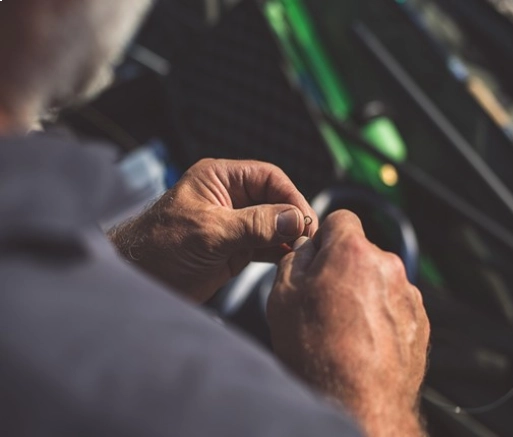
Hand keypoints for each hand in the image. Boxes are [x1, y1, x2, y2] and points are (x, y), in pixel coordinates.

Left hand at [109, 159, 317, 301]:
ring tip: (301, 250)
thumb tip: (295, 218)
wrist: (138, 280)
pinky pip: (265, 244)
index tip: (305, 219)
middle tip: (307, 238)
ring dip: (288, 235)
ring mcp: (233, 223)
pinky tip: (289, 258)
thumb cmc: (160, 247)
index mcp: (219, 179)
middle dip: (292, 217)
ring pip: (273, 223)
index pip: (268, 177)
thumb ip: (254, 224)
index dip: (290, 195)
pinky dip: (278, 250)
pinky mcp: (233, 248)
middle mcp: (229, 197)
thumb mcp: (210, 232)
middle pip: (275, 199)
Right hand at [267, 210, 429, 436]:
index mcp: (353, 252)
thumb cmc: (319, 354)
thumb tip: (308, 249)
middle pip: (360, 252)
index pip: (341, 218)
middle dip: (343, 268)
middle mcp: (388, 267)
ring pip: (378, 279)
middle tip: (324, 300)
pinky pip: (395, 305)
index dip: (325, 236)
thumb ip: (296, 259)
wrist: (359, 404)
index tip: (319, 255)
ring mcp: (408, 295)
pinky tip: (363, 341)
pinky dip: (380, 316)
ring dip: (363, 293)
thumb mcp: (283, 297)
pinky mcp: (420, 321)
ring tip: (344, 328)